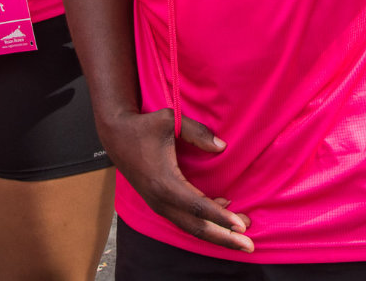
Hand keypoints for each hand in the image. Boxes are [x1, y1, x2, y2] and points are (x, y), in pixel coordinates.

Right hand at [99, 108, 253, 251]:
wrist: (116, 135)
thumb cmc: (143, 126)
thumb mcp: (170, 120)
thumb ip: (197, 132)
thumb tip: (222, 147)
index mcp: (164, 182)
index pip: (197, 206)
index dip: (221, 217)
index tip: (242, 225)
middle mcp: (160, 199)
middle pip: (196, 226)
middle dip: (224, 237)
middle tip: (249, 245)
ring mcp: (158, 203)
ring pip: (190, 226)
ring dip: (217, 233)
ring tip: (243, 236)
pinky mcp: (158, 202)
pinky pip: (183, 218)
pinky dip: (204, 221)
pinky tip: (225, 210)